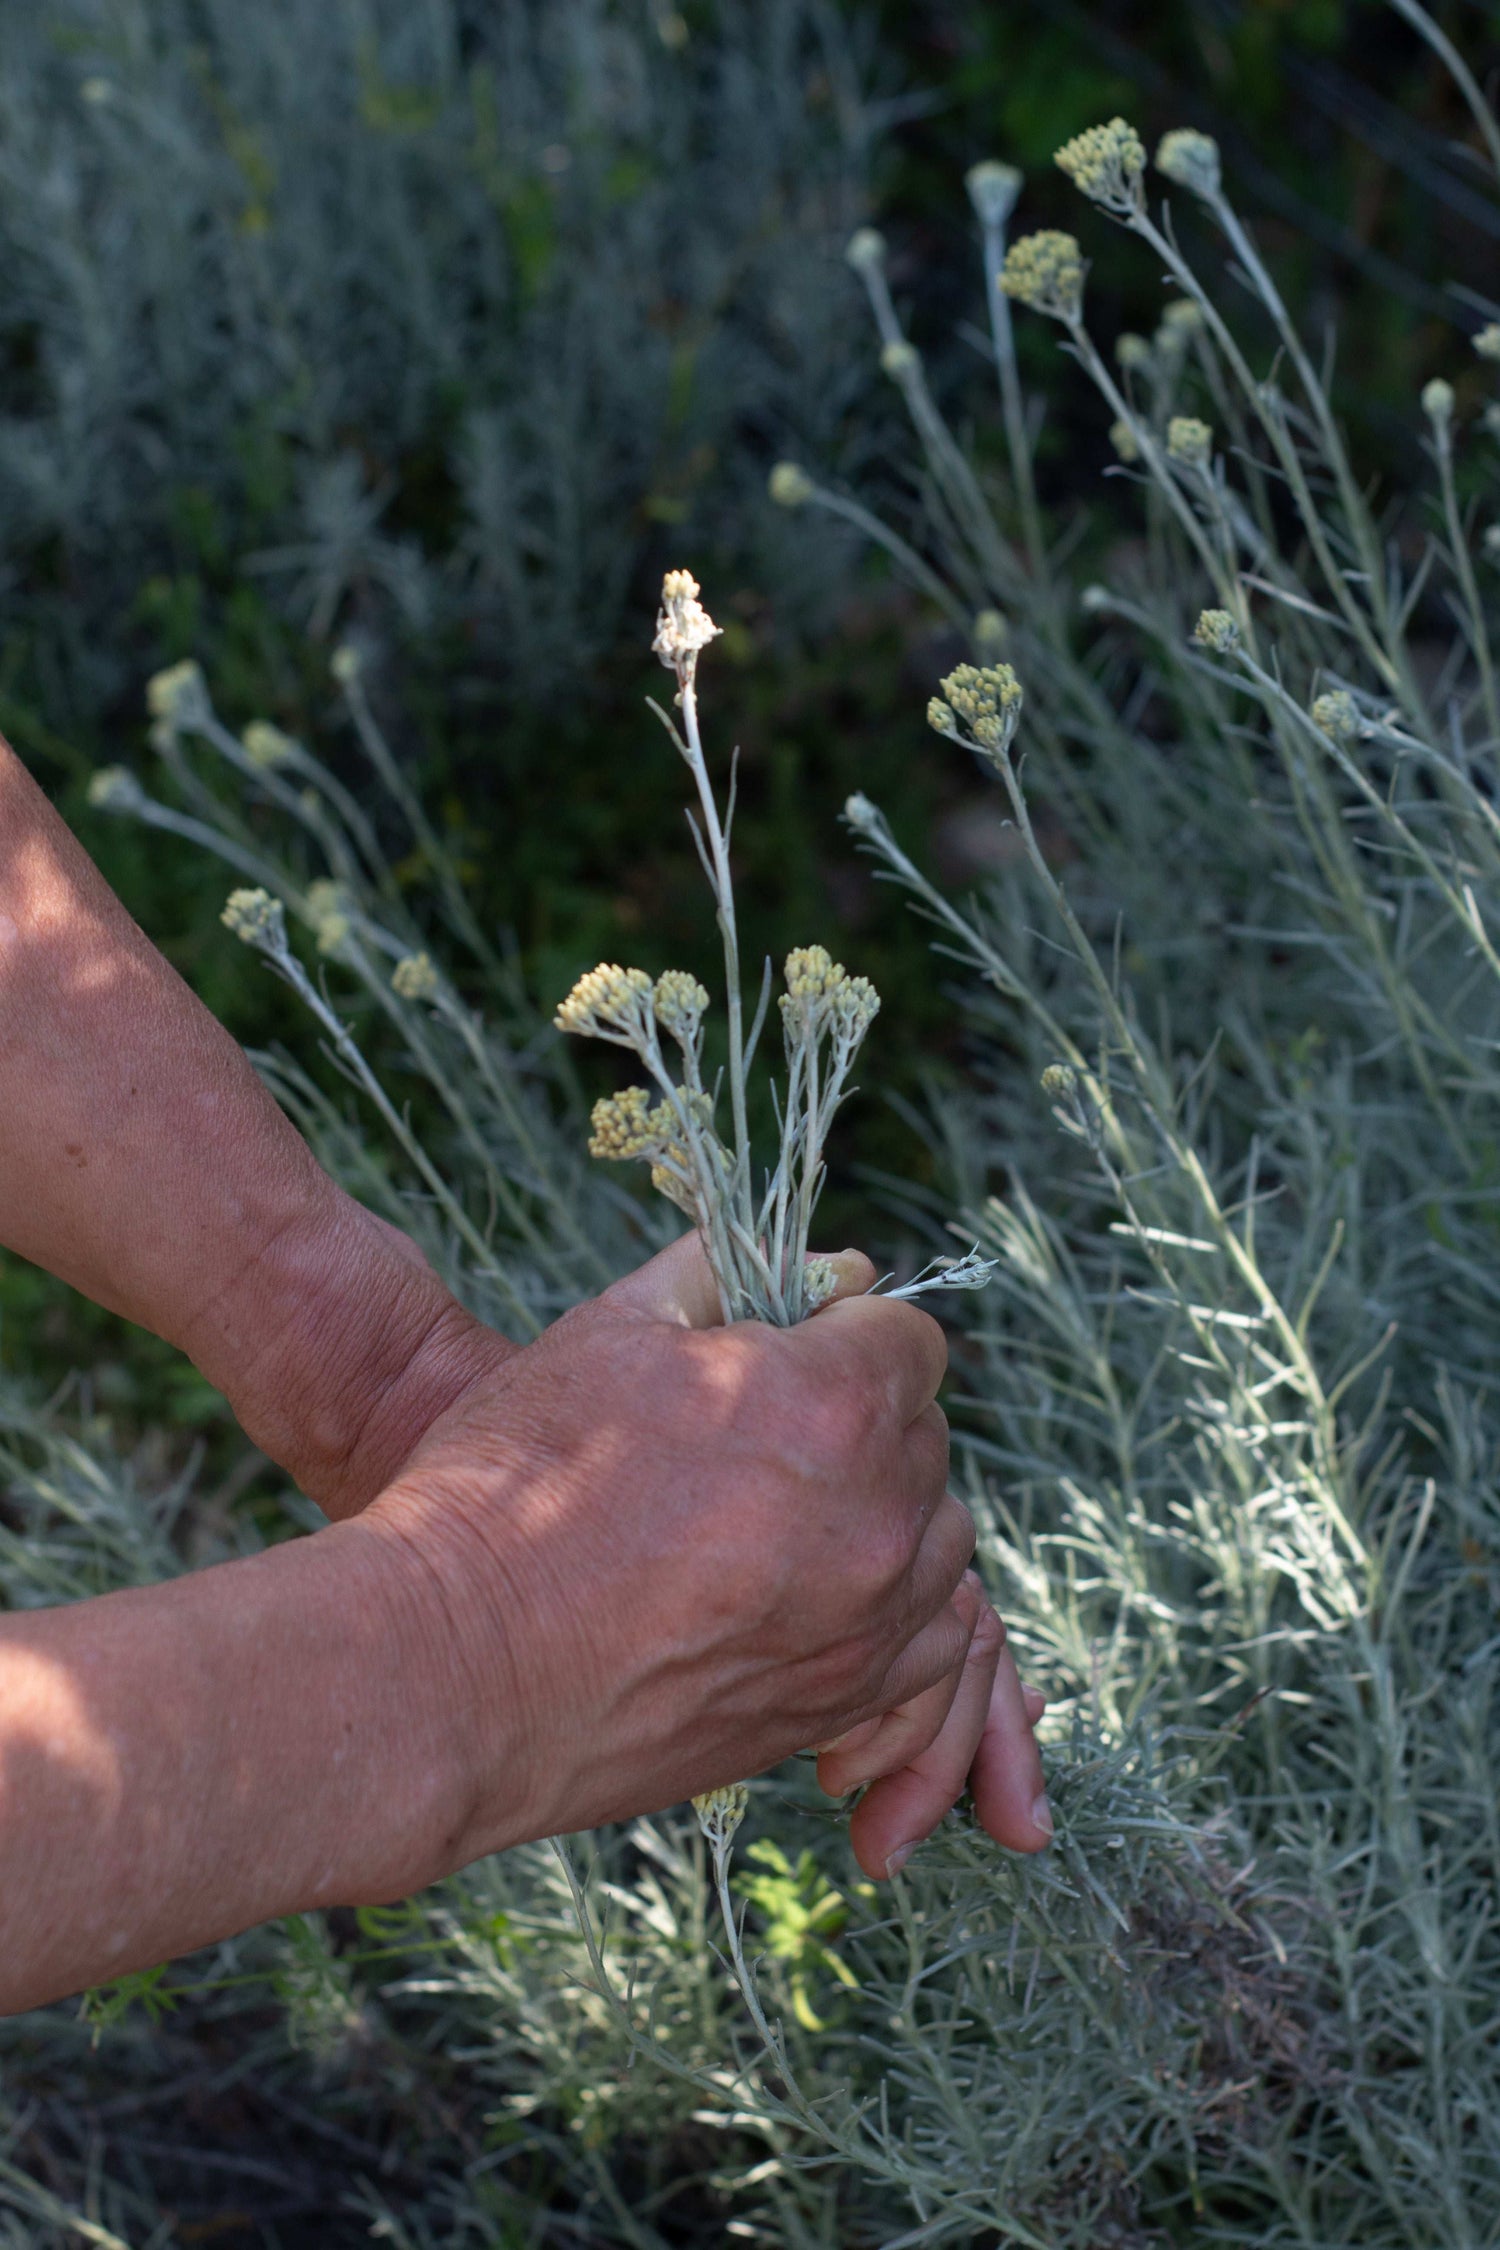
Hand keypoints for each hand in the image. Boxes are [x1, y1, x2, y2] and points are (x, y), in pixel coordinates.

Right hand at [354, 1231, 1048, 1876]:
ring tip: (780, 1521)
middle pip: (921, 1435)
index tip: (787, 1353)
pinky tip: (815, 1597)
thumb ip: (717, 1276)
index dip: (846, 1333)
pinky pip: (928, 1643)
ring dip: (882, 1514)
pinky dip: (892, 1610)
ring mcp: (865, 1620)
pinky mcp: (839, 1704)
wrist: (455, 1667)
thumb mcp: (606, 1332)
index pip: (909, 1338)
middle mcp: (874, 1513)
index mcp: (829, 1400)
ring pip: (936, 1538)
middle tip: (756, 1438)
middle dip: (859, 1419)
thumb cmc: (513, 1487)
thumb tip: (807, 1258)